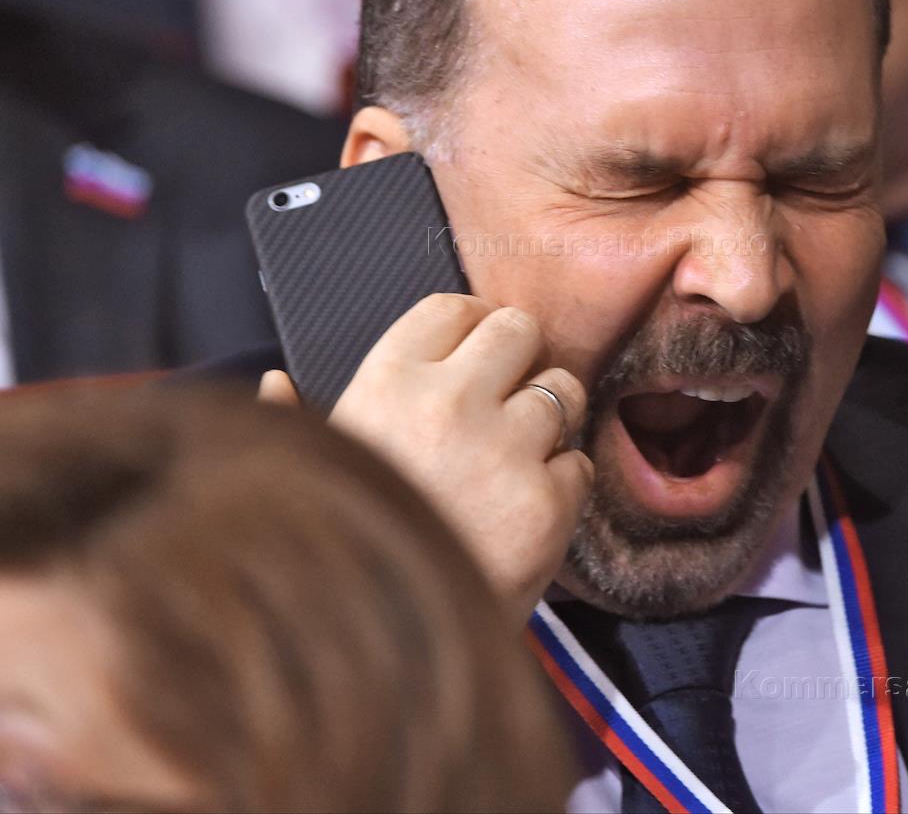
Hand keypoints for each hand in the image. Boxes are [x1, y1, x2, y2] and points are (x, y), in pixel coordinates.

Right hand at [259, 294, 591, 625]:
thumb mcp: (309, 474)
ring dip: (551, 417)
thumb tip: (274, 381)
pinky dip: (562, 482)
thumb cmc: (338, 552)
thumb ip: (297, 421)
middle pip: (519, 329)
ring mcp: (505, 449)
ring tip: (518, 455)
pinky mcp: (548, 501)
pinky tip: (524, 509)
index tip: (478, 342)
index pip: (451, 308)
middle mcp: (451, 400)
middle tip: (512, 391)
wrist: (379, 653)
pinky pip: (579, 461)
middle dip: (522, 356)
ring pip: (564, 389)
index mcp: (386, 382)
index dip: (472, 322)